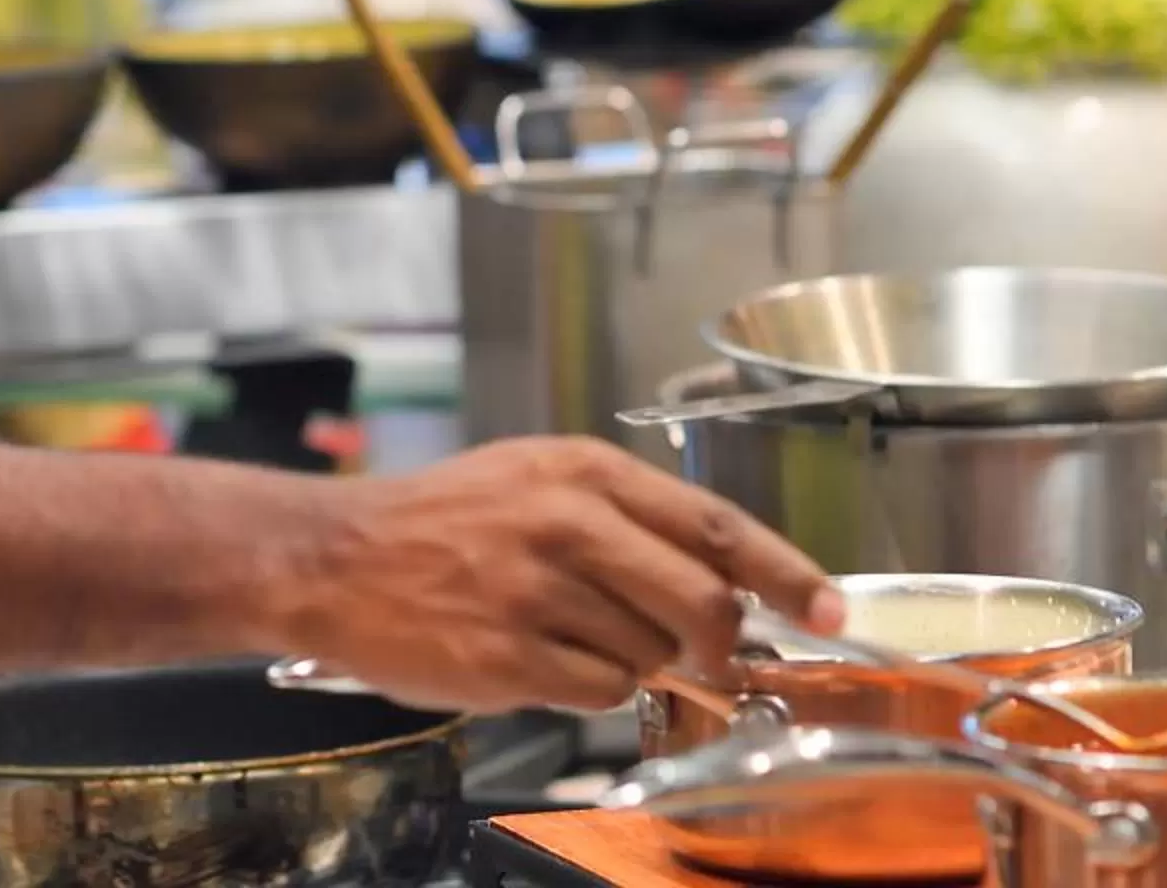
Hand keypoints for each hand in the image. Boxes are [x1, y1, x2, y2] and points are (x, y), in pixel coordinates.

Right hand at [265, 437, 841, 714]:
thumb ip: (626, 525)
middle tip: (706, 655)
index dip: (786, 570)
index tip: (831, 608)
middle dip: (718, 642)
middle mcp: (567, 525)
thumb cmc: (440, 523)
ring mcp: (538, 593)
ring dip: (631, 660)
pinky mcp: (511, 656)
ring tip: (566, 632)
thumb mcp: (534, 484)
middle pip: (702, 603)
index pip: (715, 523)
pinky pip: (601, 693)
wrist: (334, 558)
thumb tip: (723, 588)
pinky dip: (588, 688)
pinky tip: (538, 658)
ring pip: (650, 655)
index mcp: (582, 473)